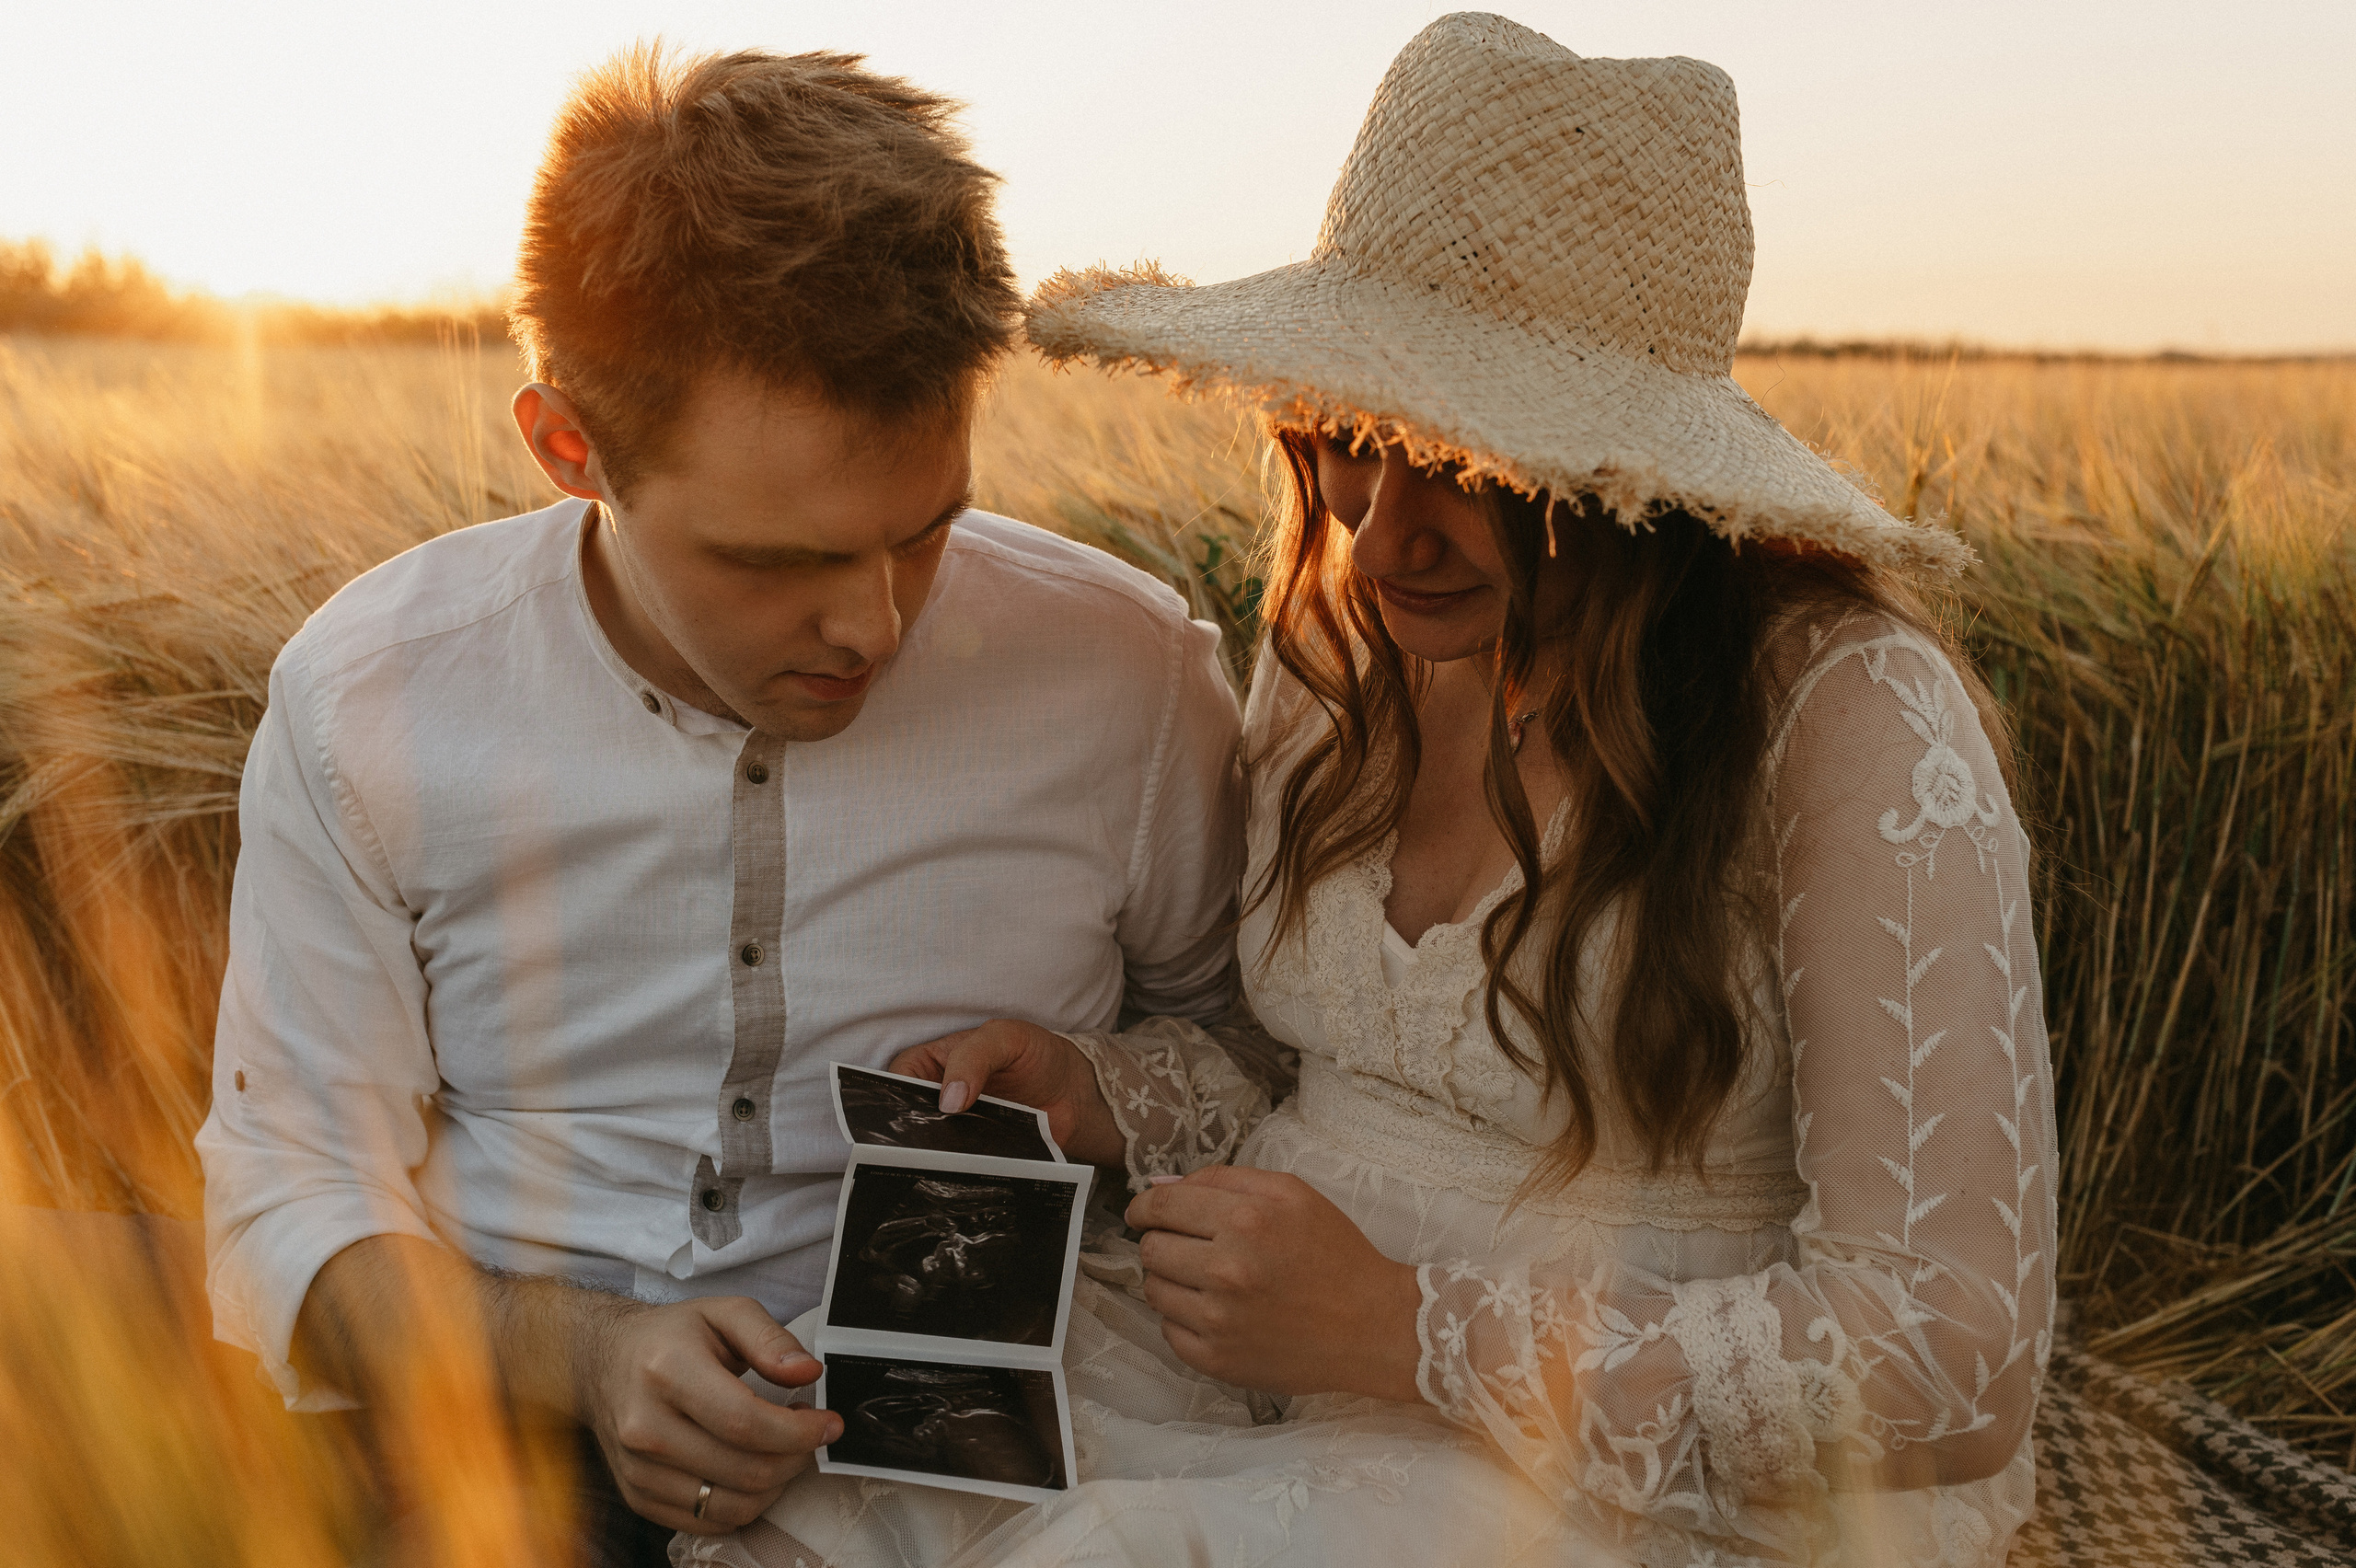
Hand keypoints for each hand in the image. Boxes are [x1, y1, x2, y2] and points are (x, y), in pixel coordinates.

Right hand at [581, 1296, 835, 1534]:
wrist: (602, 1364)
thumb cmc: (670, 1337)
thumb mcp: (724, 1314)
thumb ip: (770, 1339)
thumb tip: (808, 1371)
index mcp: (667, 1371)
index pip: (745, 1422)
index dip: (799, 1431)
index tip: (829, 1424)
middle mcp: (645, 1427)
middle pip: (744, 1470)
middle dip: (796, 1457)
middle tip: (809, 1434)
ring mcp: (638, 1469)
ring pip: (731, 1506)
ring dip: (775, 1485)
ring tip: (782, 1450)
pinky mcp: (637, 1497)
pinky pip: (708, 1523)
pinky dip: (744, 1504)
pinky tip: (752, 1469)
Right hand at [889, 1019, 1124, 1165]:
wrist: (1077, 1094)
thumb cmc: (1038, 1054)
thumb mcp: (1005, 1038)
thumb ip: (974, 1057)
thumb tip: (948, 1100)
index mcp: (933, 1062)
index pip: (895, 1080)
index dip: (892, 1097)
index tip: (902, 1115)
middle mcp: (937, 1097)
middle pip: (906, 1118)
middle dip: (909, 1130)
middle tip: (920, 1143)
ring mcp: (954, 1129)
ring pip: (928, 1146)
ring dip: (932, 1154)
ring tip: (941, 1160)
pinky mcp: (973, 1155)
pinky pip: (955, 1166)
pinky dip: (956, 1170)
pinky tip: (962, 1174)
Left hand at [1124, 1167, 1421, 1400]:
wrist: (1372, 1326)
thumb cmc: (1335, 1254)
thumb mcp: (1291, 1193)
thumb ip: (1224, 1179)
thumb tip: (1160, 1185)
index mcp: (1246, 1220)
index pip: (1162, 1207)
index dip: (1144, 1206)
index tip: (1141, 1211)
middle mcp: (1227, 1270)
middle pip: (1151, 1248)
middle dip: (1160, 1240)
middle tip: (1184, 1244)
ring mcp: (1220, 1320)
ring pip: (1154, 1289)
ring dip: (1169, 1278)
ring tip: (1203, 1277)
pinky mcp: (1218, 1360)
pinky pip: (1168, 1331)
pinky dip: (1182, 1317)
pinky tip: (1213, 1310)